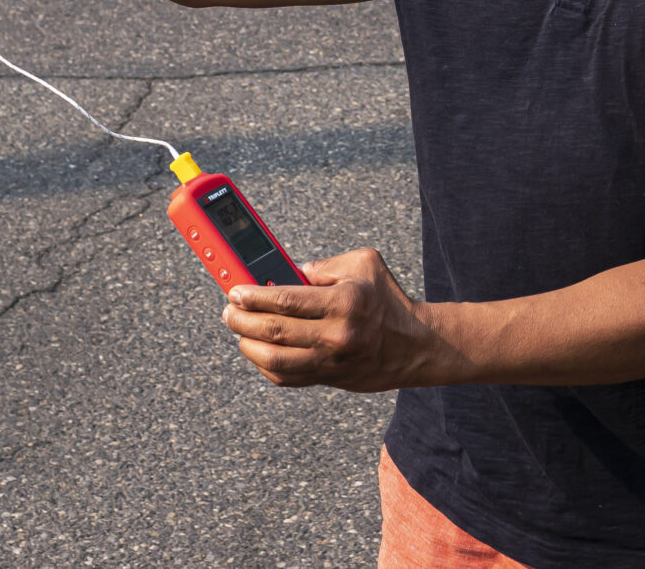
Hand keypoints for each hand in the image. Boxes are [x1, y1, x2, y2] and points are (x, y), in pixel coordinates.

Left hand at [222, 249, 446, 391]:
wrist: (415, 345)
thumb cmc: (387, 298)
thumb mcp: (363, 264)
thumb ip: (323, 265)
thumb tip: (286, 272)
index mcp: (344, 301)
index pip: (285, 299)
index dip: (253, 296)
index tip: (235, 291)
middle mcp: (335, 334)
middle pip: (273, 331)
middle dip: (241, 320)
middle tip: (230, 311)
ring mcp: (331, 361)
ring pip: (274, 360)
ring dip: (247, 345)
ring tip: (239, 331)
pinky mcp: (328, 378)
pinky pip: (285, 378)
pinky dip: (265, 364)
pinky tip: (258, 350)